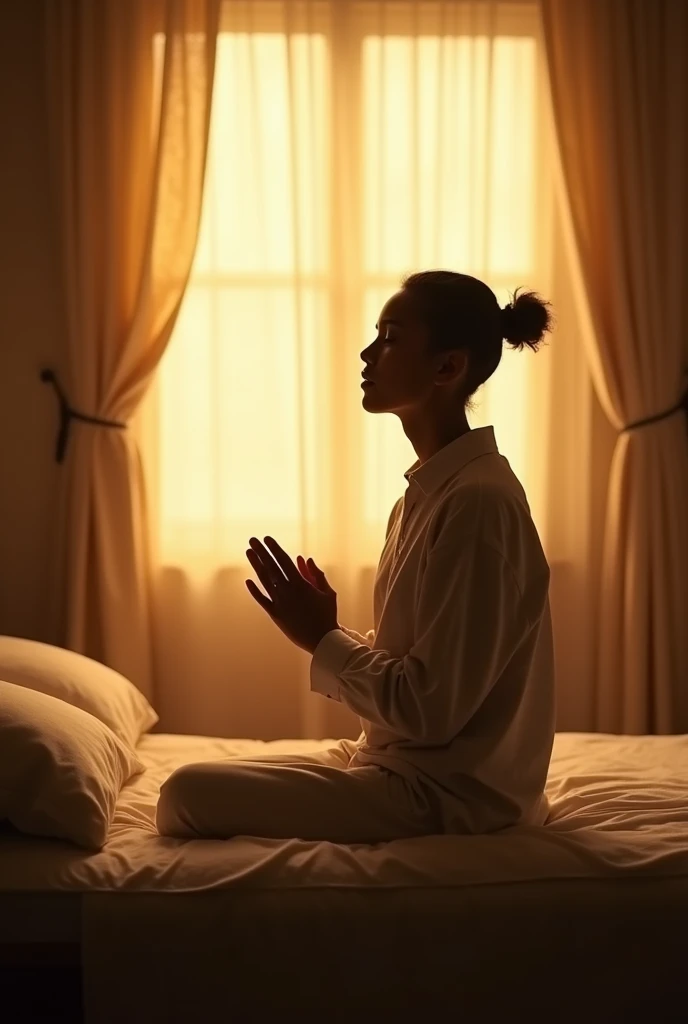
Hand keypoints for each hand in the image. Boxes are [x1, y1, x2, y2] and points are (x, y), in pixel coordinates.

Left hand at [245, 536, 338, 654]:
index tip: (266, 538)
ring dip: (256, 565)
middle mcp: (288, 591)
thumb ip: (316, 574)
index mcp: (301, 584)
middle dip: (261, 552)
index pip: (284, 561)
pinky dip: (255, 591)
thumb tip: (304, 558)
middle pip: (271, 567)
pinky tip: (248, 581)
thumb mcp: (328, 593)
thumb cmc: (328, 616)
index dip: (274, 549)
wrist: (322, 641)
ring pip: (265, 580)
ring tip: (249, 552)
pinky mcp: (275, 615)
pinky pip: (262, 600)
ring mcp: (280, 603)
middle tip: (252, 540)